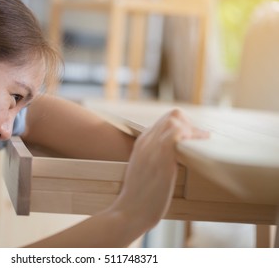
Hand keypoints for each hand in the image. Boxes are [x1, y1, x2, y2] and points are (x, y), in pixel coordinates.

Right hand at [111, 109, 208, 231]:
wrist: (128, 211)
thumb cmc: (138, 198)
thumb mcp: (143, 173)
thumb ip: (154, 161)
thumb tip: (171, 162)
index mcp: (141, 143)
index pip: (164, 121)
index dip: (182, 127)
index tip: (192, 140)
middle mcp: (146, 141)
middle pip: (172, 115)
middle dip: (190, 124)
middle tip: (199, 141)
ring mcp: (152, 148)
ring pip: (175, 119)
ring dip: (192, 130)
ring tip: (200, 144)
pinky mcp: (161, 159)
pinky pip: (177, 134)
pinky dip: (190, 137)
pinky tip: (195, 150)